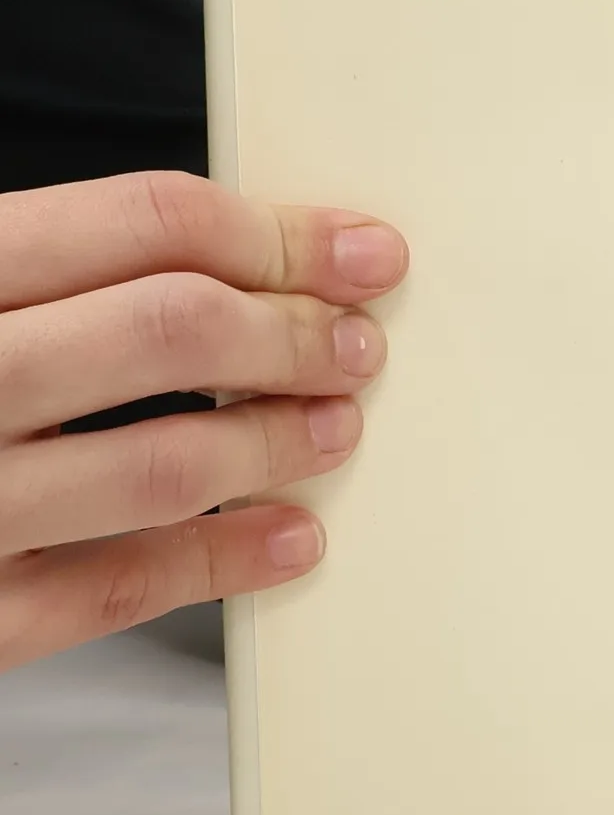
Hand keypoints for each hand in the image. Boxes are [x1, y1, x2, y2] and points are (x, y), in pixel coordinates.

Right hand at [0, 173, 408, 674]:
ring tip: (337, 424)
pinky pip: (113, 592)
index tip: (365, 251)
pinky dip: (222, 561)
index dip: (280, 234)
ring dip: (276, 438)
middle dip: (295, 332)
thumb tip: (242, 257)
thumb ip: (47, 269)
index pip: (144, 222)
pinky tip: (290, 536)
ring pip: (160, 462)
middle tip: (360, 343)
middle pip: (170, 328)